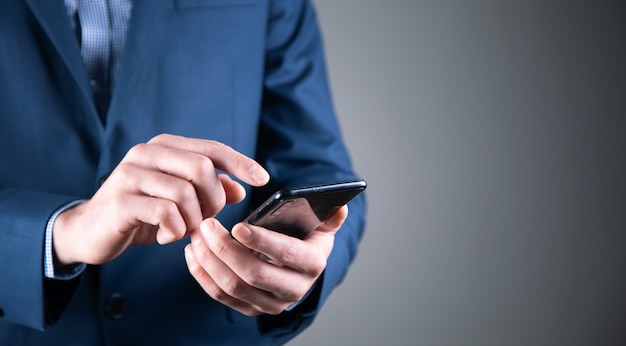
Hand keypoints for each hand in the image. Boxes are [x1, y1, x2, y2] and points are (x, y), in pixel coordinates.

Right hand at [53, 134, 268, 264]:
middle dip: (214, 200)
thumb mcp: (180, 201)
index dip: (240, 163)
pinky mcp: (120, 200)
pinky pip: (165, 213)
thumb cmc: (141, 213)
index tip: (263, 178)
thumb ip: (209, 191)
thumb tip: (240, 189)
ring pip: (185, 192)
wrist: (91, 230)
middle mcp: (146, 153)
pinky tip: (167, 237)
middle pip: (202, 168)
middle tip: (205, 220)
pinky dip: (175, 230)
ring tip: (184, 230)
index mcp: (164, 147)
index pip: (212, 148)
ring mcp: (130, 174)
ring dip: (193, 220)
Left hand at [184, 205, 348, 315]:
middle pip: (253, 274)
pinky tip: (193, 253)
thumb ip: (328, 217)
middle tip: (207, 225)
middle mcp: (294, 289)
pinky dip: (202, 275)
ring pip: (233, 286)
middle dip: (225, 249)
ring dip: (209, 260)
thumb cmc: (305, 238)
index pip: (286, 254)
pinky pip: (220, 296)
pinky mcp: (250, 309)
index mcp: (312, 264)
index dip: (262, 241)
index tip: (238, 225)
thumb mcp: (320, 227)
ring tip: (197, 235)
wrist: (299, 269)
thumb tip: (339, 207)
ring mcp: (270, 303)